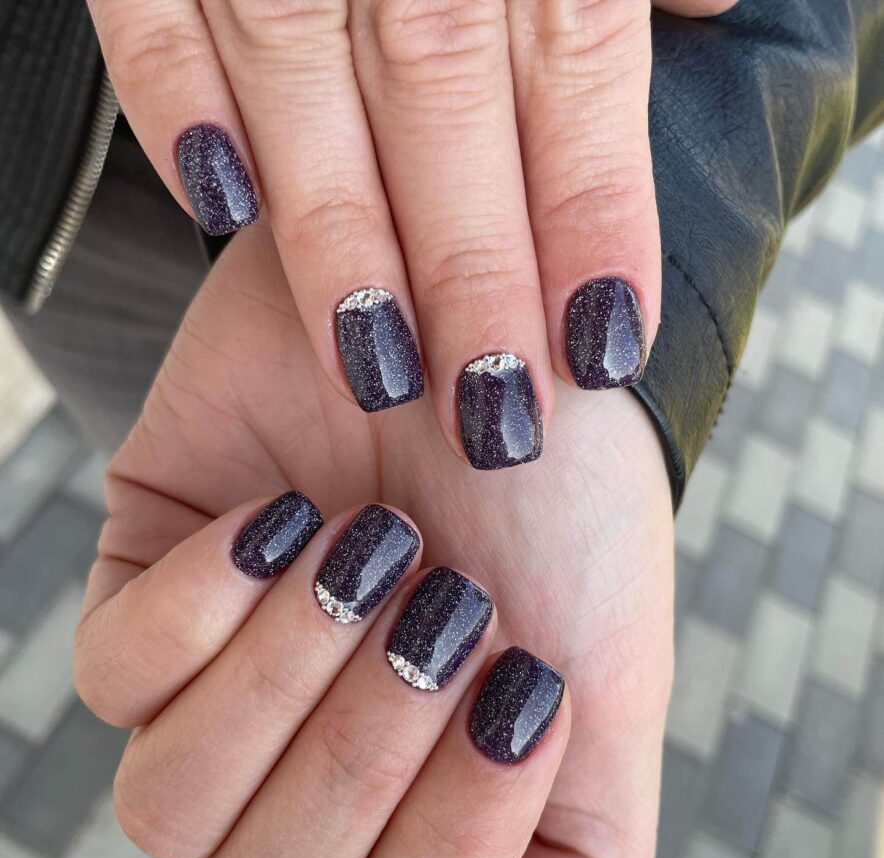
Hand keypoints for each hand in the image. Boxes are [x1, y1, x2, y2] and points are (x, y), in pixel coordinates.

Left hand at [75, 223, 673, 857]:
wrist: (503, 350)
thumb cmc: (564, 515)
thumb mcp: (616, 689)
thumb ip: (580, 853)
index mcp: (413, 830)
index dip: (455, 839)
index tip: (525, 681)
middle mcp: (299, 790)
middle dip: (365, 751)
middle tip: (447, 605)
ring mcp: (213, 705)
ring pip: (169, 810)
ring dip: (289, 679)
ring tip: (373, 553)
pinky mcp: (142, 604)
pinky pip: (114, 675)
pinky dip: (209, 603)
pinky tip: (289, 518)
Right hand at [88, 0, 734, 466]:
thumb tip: (717, 8)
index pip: (578, 82)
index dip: (593, 223)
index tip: (604, 348)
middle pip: (450, 112)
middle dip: (475, 276)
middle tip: (494, 413)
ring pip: (309, 85)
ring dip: (341, 239)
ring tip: (379, 371)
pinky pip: (160, 19)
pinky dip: (178, 106)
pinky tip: (221, 209)